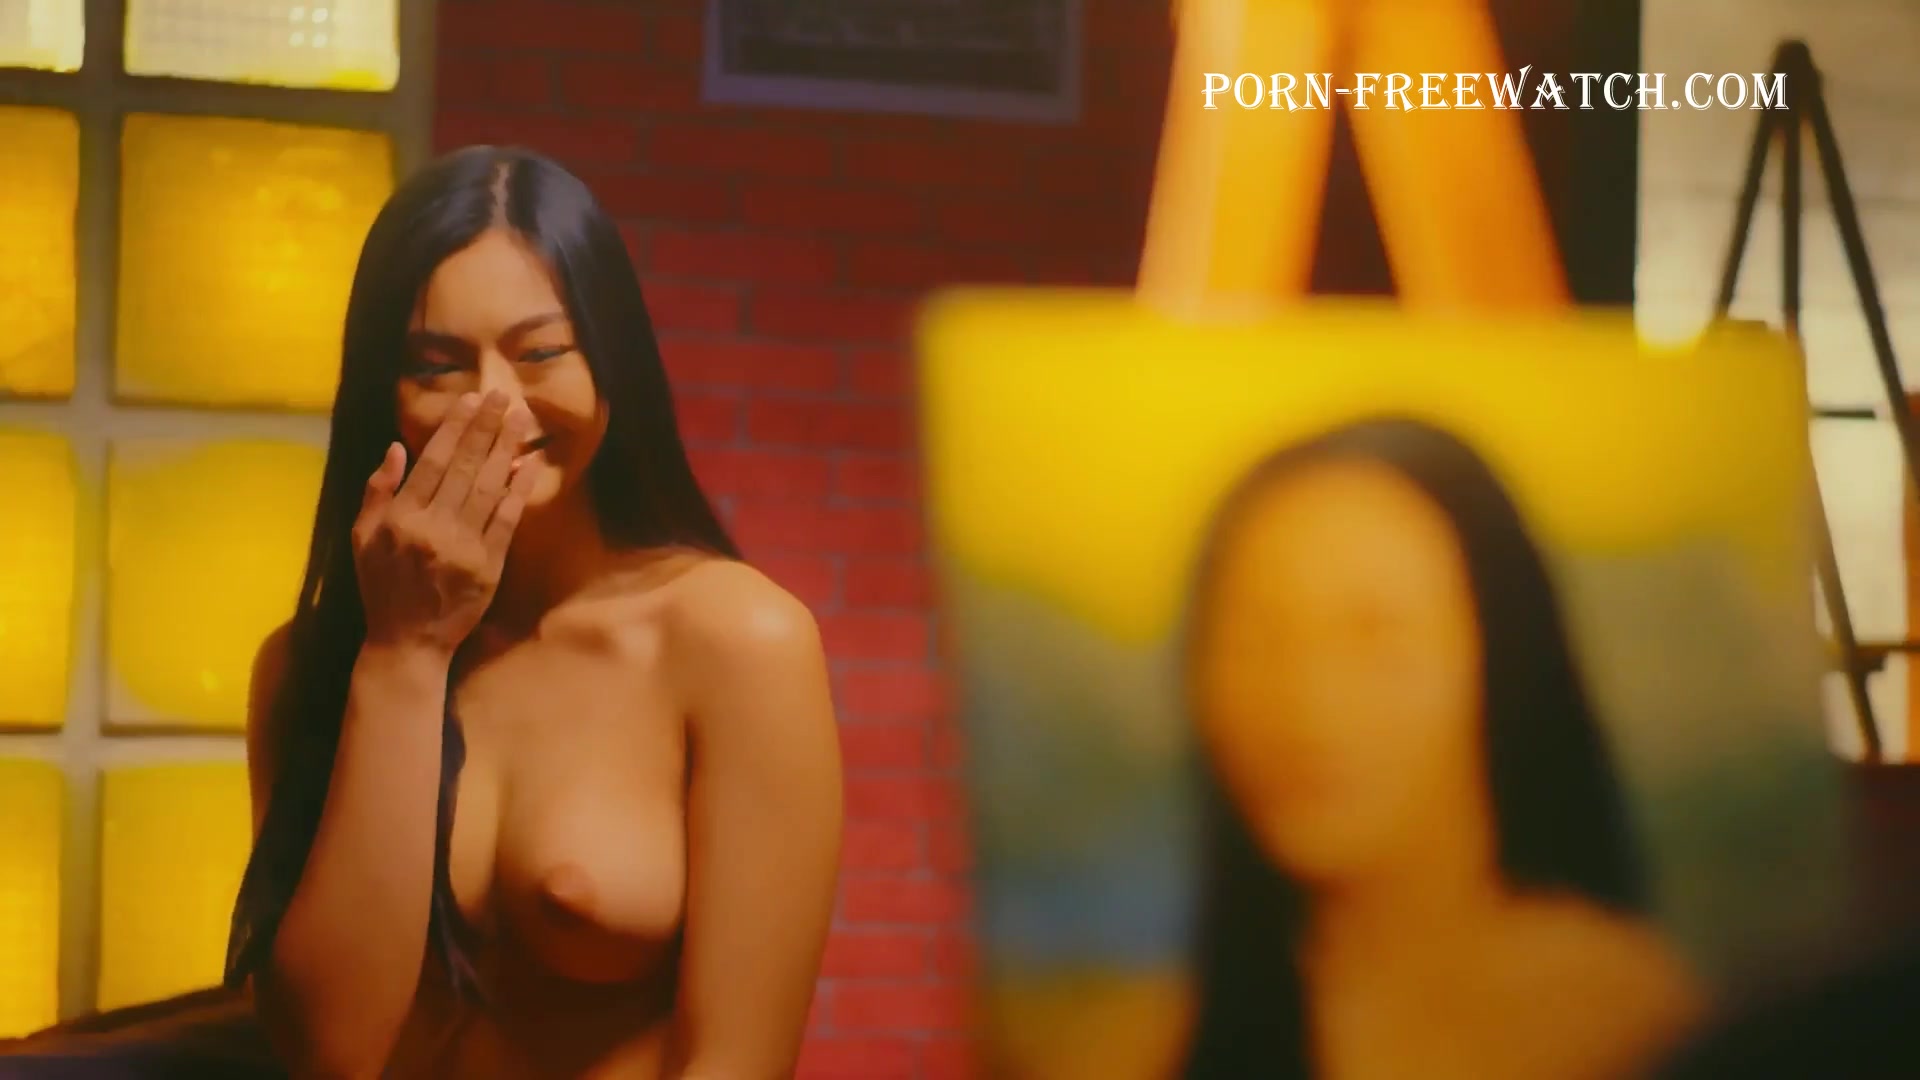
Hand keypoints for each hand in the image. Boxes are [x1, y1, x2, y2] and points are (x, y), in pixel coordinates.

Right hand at [353, 391, 538, 653]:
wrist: (407, 641)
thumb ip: (377, 491)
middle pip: (465, 467)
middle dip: (486, 428)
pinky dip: (518, 491)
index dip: (454, 428)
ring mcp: (464, 547)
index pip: (432, 461)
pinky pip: (507, 520)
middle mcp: (433, 527)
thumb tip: (396, 447)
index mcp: (400, 517)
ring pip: (489, 488)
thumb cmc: (382, 585)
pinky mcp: (489, 566)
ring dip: (506, 449)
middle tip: (503, 397)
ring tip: (520, 419)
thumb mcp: (362, 537)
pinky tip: (528, 464)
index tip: (470, 400)